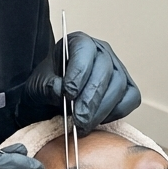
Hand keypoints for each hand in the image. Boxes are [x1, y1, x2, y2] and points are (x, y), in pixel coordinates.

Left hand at [26, 32, 141, 132]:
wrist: (49, 103)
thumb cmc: (47, 89)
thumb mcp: (37, 86)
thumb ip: (47, 87)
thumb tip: (61, 93)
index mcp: (78, 42)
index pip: (84, 50)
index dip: (79, 72)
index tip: (69, 94)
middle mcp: (101, 52)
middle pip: (104, 71)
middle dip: (91, 99)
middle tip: (79, 119)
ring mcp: (117, 69)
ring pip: (119, 86)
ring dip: (102, 109)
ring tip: (84, 126)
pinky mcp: (127, 88)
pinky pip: (130, 99)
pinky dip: (116, 112)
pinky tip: (98, 121)